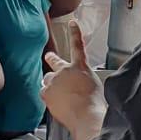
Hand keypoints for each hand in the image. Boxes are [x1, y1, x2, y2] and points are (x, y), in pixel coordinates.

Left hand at [41, 22, 106, 139]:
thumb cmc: (95, 104)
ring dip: (51, 84)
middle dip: (52, 59)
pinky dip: (48, 97)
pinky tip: (56, 103)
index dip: (75, 33)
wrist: (87, 116)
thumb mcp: (96, 86)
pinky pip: (44, 93)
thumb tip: (82, 86)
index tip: (72, 23)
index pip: (77, 45)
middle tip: (49, 56)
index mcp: (81, 67)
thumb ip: (85, 81)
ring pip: (48, 80)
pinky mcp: (46, 92)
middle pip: (55, 61)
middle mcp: (65, 71)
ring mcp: (54, 81)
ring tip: (59, 94)